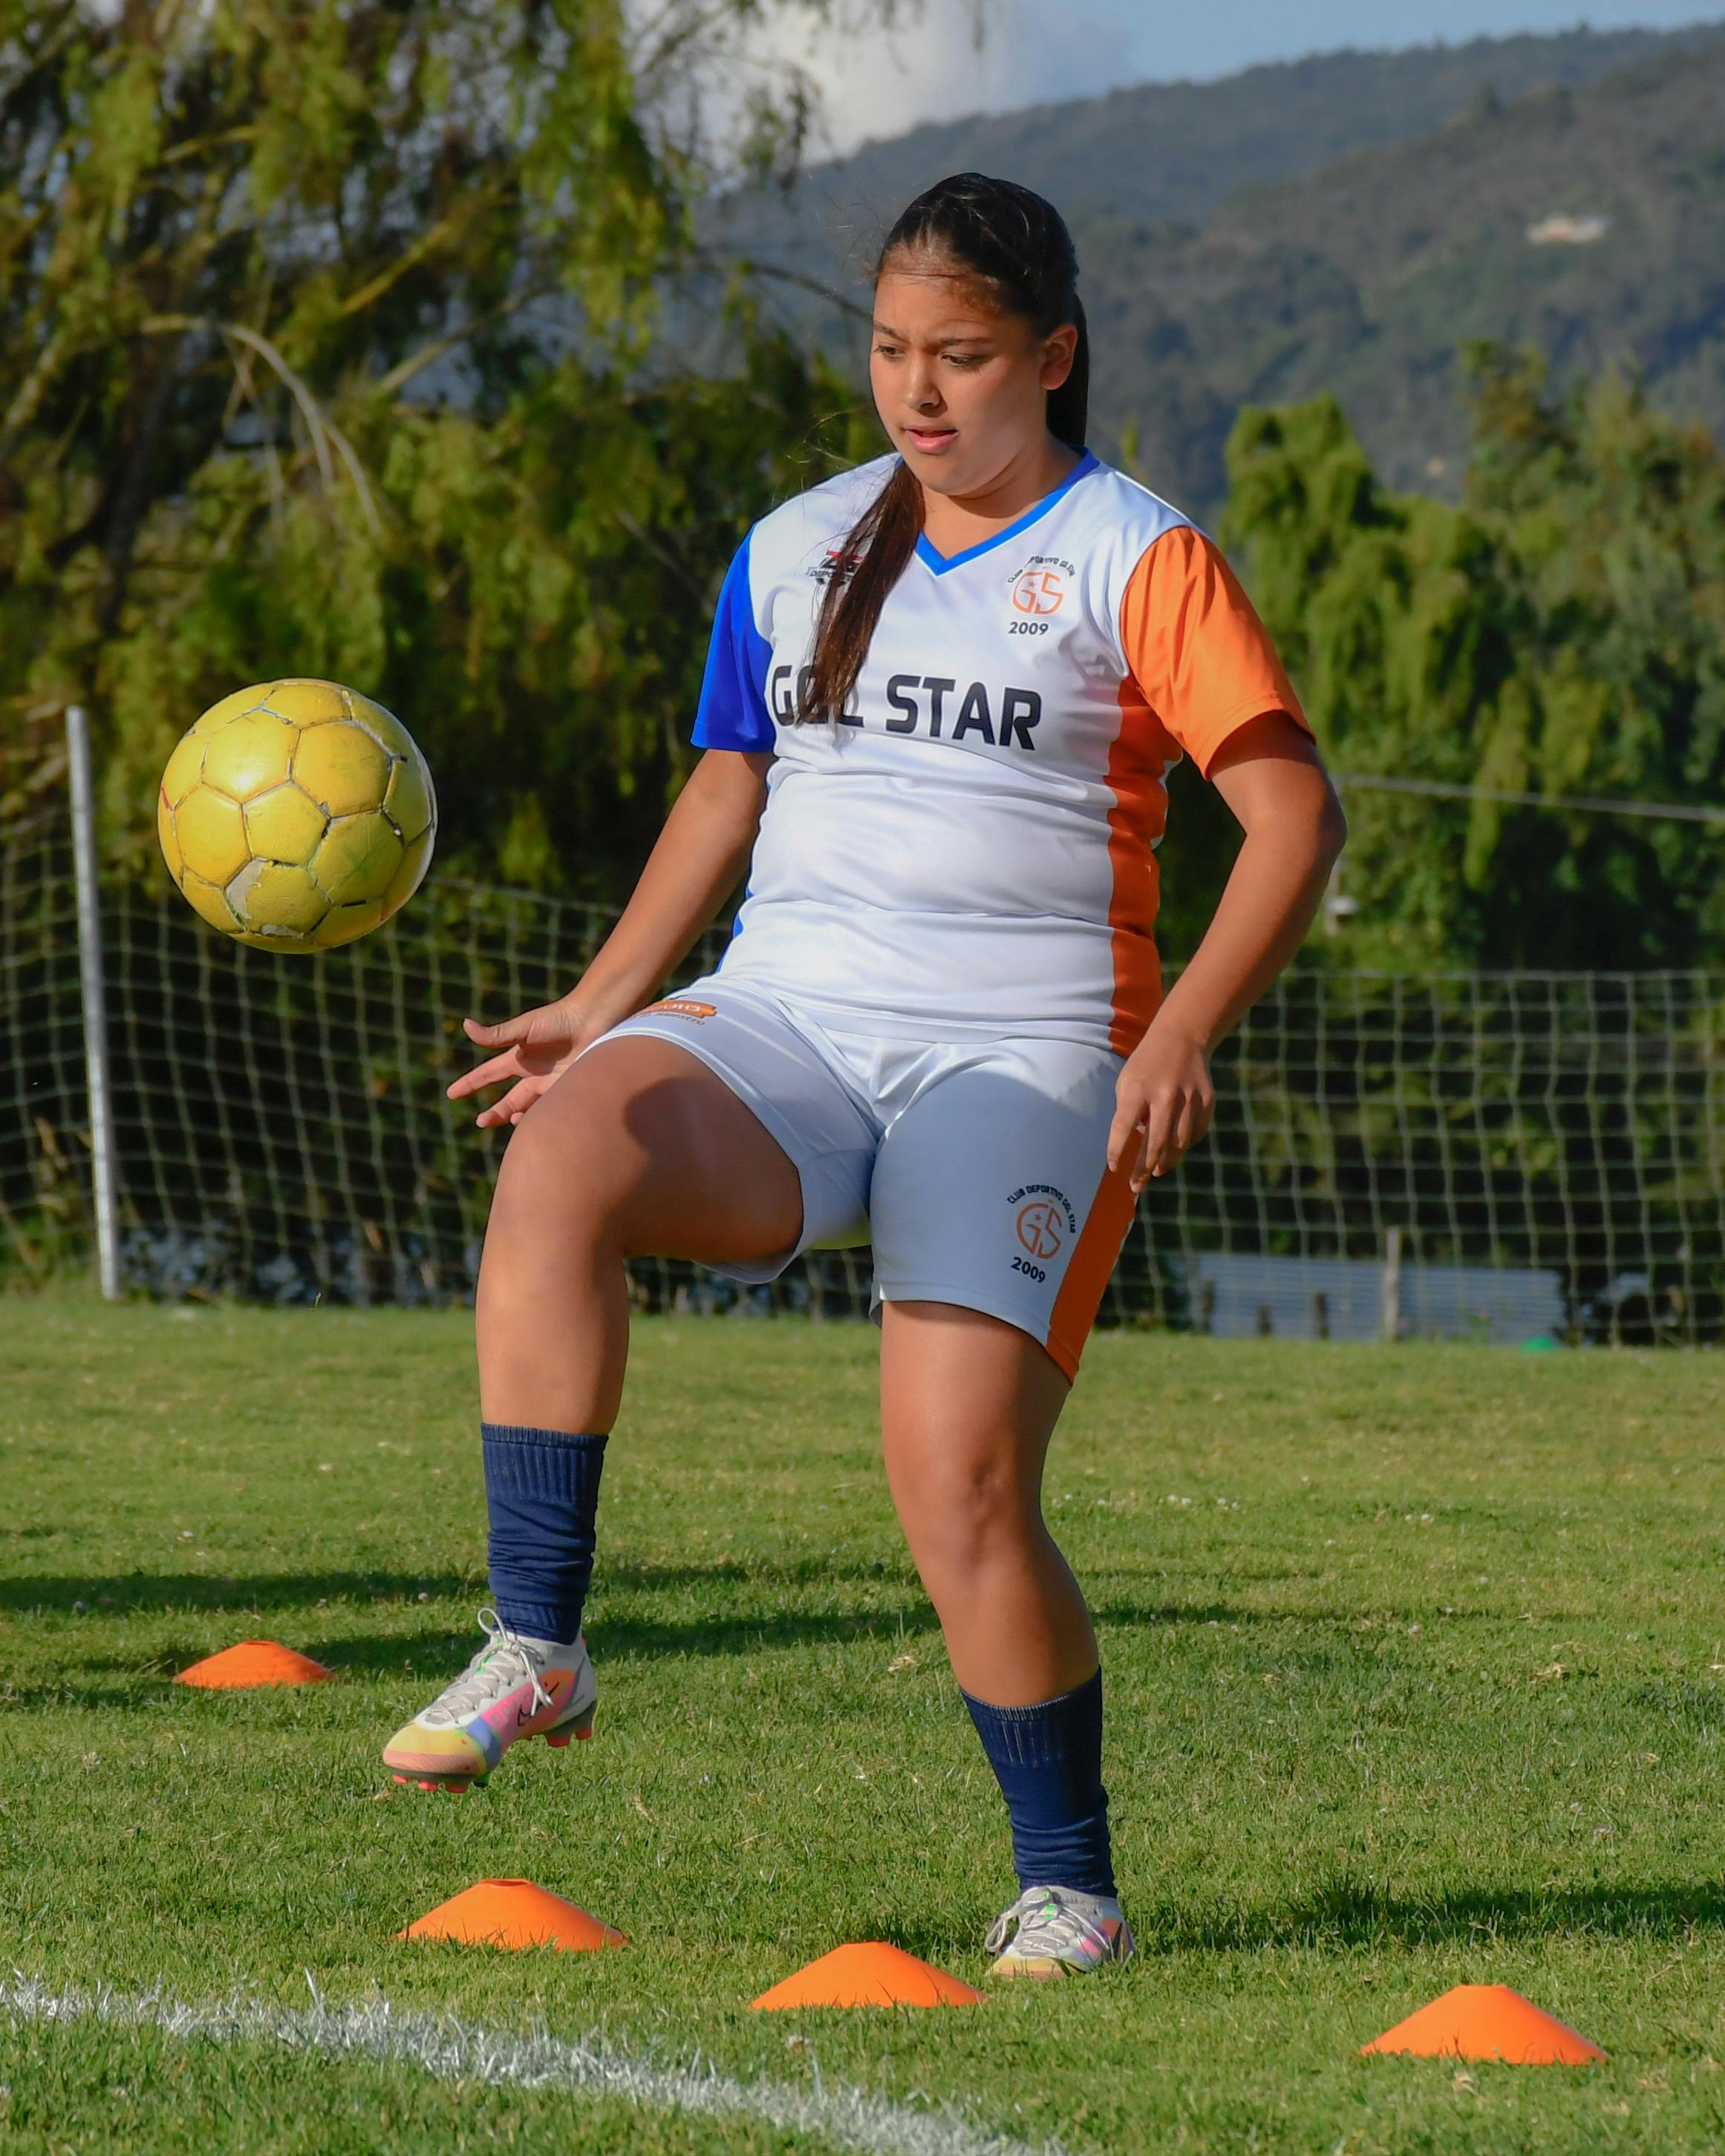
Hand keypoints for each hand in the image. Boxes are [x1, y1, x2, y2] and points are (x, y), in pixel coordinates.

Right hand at [446, 996, 608, 1127]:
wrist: (593, 1021)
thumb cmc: (557, 1020)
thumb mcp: (523, 1028)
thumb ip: (496, 1035)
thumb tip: (464, 1025)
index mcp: (518, 1057)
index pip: (488, 1074)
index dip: (470, 1084)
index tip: (451, 1094)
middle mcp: (533, 1072)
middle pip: (508, 1099)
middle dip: (494, 1112)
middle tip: (481, 1122)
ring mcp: (550, 1083)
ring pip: (528, 1109)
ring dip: (515, 1118)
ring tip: (509, 1121)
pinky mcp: (567, 1090)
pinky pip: (550, 1111)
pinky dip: (539, 1119)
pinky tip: (532, 1122)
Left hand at [1108, 1019, 1214, 1192]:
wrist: (1181, 1038)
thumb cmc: (1146, 1066)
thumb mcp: (1127, 1082)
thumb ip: (1129, 1113)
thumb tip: (1140, 1144)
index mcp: (1138, 1088)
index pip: (1123, 1127)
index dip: (1117, 1151)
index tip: (1114, 1168)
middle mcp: (1165, 1094)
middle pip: (1155, 1142)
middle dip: (1143, 1168)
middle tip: (1135, 1186)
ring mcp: (1189, 1097)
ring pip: (1179, 1142)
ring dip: (1166, 1161)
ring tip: (1156, 1171)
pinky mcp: (1207, 1100)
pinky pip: (1196, 1132)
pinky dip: (1185, 1145)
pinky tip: (1176, 1151)